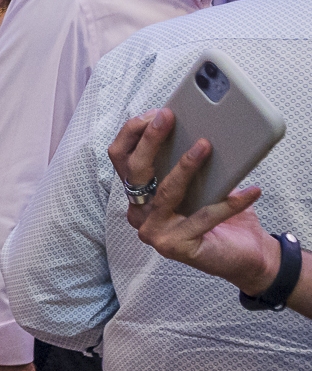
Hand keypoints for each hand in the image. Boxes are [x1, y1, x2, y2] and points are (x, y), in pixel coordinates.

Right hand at [110, 110, 275, 292]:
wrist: (244, 256)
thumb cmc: (221, 217)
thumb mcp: (202, 185)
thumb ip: (188, 164)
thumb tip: (196, 129)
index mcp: (139, 195)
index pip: (121, 159)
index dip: (132, 134)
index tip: (155, 113)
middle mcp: (138, 213)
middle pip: (135, 171)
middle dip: (149, 140)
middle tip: (169, 117)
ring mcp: (153, 231)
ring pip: (166, 191)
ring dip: (186, 166)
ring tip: (206, 146)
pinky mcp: (174, 247)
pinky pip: (202, 218)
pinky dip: (228, 204)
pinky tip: (249, 192)